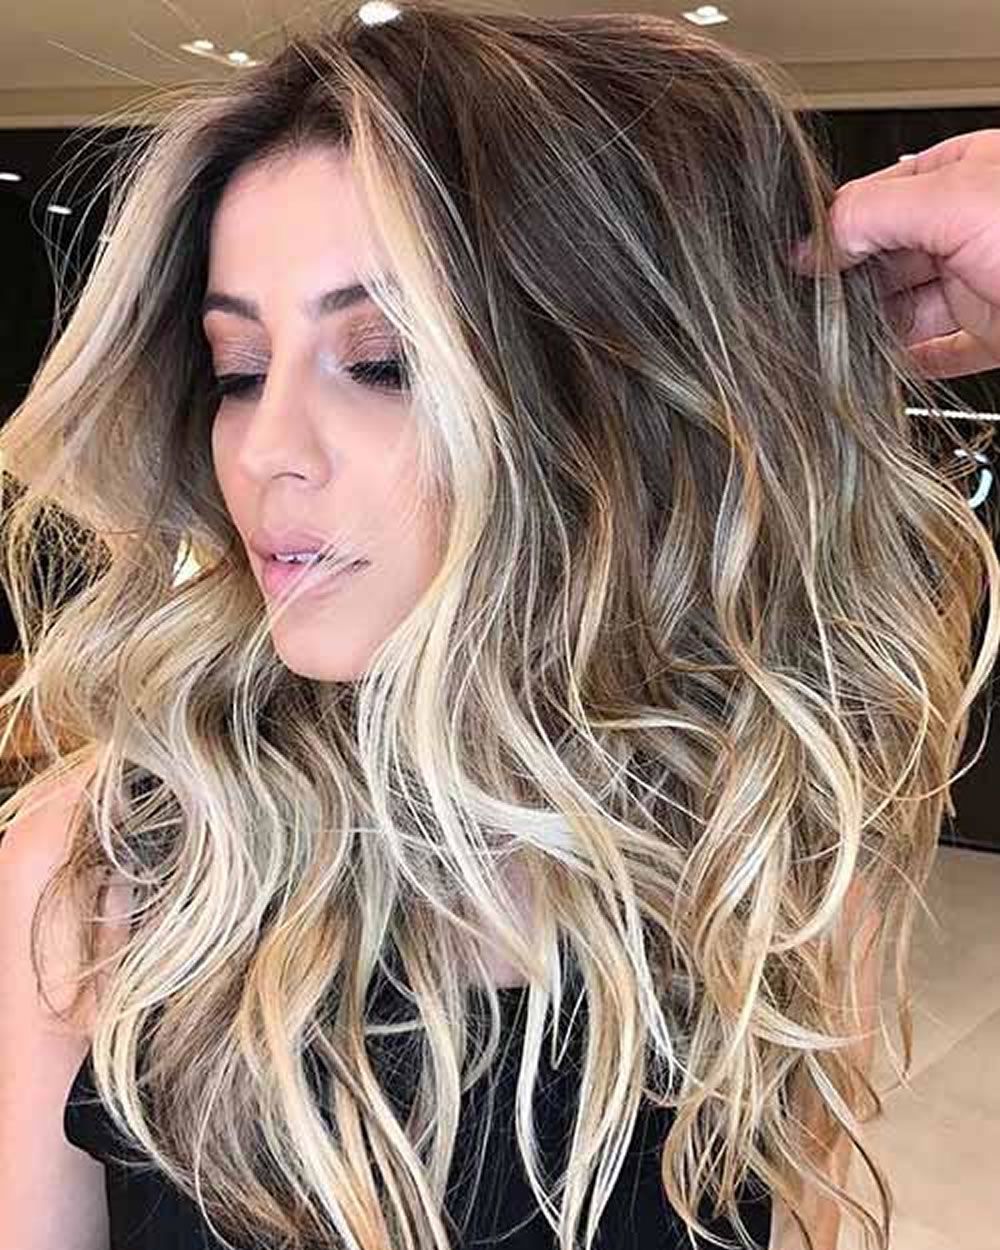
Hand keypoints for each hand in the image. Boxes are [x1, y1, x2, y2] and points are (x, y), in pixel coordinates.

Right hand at [796, 129, 999, 378]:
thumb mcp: (958, 201)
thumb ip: (874, 214)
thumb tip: (810, 243)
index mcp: (964, 174)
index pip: (875, 199)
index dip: (834, 232)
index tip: (797, 267)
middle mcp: (971, 227)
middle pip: (885, 258)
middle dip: (848, 287)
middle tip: (810, 315)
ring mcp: (983, 282)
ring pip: (905, 309)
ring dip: (870, 331)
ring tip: (835, 348)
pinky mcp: (995, 334)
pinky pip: (939, 352)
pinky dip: (908, 364)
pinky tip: (883, 371)